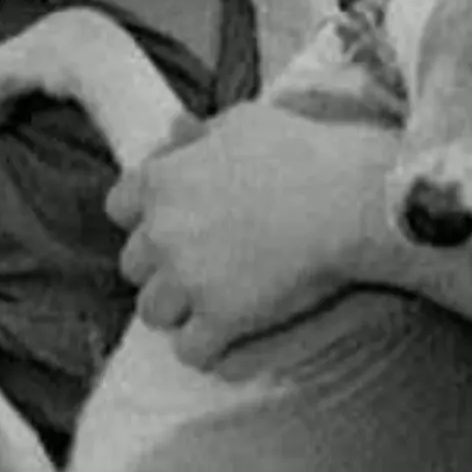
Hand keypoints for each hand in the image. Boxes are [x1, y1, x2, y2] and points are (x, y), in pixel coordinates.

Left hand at [104, 101, 401, 369]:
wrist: (351, 199)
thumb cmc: (305, 153)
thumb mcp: (245, 121)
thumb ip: (201, 133)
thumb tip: (174, 129)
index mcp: (161, 180)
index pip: (119, 209)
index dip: (148, 218)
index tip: (177, 223)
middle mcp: (163, 232)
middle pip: (134, 265)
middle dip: (164, 266)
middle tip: (204, 266)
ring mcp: (188, 279)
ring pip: (154, 312)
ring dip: (181, 310)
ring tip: (216, 302)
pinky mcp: (220, 318)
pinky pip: (192, 350)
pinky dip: (210, 347)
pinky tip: (232, 335)